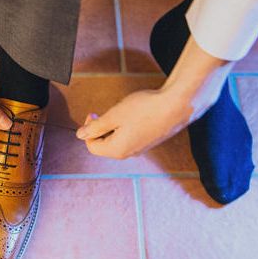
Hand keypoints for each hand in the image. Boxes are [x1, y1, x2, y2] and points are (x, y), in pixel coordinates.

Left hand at [76, 35, 231, 158]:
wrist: (178, 105)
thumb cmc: (145, 108)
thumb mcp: (114, 115)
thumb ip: (96, 127)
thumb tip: (80, 134)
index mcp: (117, 150)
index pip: (92, 147)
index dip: (88, 131)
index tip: (92, 114)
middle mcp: (129, 154)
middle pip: (105, 145)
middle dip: (100, 129)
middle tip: (103, 112)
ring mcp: (141, 149)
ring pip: (118, 141)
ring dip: (113, 127)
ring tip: (120, 112)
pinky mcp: (151, 141)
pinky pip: (131, 138)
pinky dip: (125, 127)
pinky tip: (133, 114)